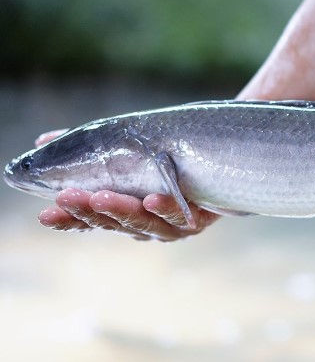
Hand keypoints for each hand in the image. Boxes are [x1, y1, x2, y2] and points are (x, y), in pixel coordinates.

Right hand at [34, 130, 219, 240]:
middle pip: (114, 223)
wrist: (220, 162)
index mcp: (123, 214)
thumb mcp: (128, 152)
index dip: (69, 220)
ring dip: (121, 210)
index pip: (91, 221)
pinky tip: (152, 199)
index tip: (47, 214)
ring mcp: (171, 226)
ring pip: (143, 223)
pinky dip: (166, 208)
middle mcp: (145, 225)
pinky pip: (180, 216)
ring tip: (102, 197)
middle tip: (68, 197)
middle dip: (90, 211)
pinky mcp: (197, 219)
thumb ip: (92, 149)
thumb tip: (44, 139)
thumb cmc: (168, 161)